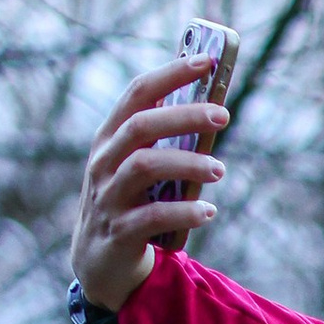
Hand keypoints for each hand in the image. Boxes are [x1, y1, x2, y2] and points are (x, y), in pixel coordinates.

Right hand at [70, 61, 231, 313]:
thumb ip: (164, 142)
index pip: (138, 94)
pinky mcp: (120, 231)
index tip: (206, 60)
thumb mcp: (139, 167)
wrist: (100, 263)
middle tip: (223, 113)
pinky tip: (209, 211)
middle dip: (183, 116)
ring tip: (220, 169)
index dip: (171, 74)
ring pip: (145, 167)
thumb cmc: (131, 203)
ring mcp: (108, 195)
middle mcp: (104, 161)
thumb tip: (210, 107)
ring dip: (187, 163)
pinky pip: (152, 216)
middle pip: (141, 126)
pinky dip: (183, 212)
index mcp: (110, 138)